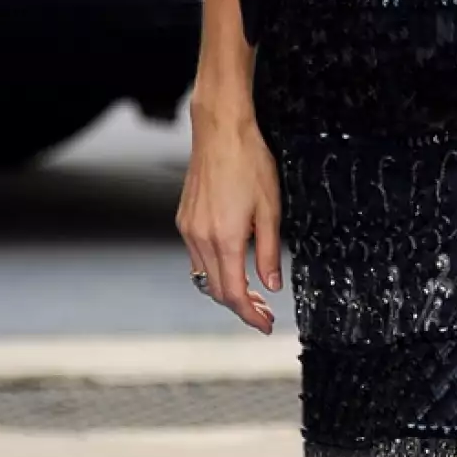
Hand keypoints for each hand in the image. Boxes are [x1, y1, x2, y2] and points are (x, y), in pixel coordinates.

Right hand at [177, 94, 282, 330]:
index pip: (234, 293)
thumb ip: (270, 252)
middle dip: (241, 306)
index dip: (250, 315)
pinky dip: (215, 269)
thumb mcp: (271, 210)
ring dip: (227, 289)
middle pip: (217, 290)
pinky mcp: (184, 219)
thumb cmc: (250, 164)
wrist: (221, 132)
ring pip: (205, 275)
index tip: (265, 324)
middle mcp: (201, 238)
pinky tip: (232, 265)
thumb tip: (272, 285)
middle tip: (264, 312)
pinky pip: (197, 257)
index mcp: (226, 239)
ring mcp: (189, 229)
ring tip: (251, 292)